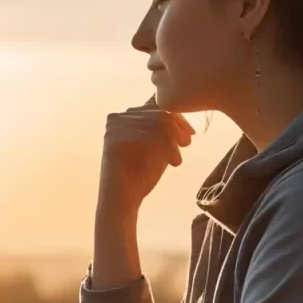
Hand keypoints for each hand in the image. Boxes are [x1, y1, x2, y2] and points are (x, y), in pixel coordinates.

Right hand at [98, 95, 194, 214]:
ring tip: (177, 160)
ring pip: (156, 122)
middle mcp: (117, 117)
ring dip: (172, 142)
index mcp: (127, 116)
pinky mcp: (113, 138)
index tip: (190, 134)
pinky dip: (166, 148)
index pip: (157, 104)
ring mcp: (113, 126)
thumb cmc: (142, 174)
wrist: (124, 199)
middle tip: (186, 144)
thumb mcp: (159, 147)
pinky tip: (173, 162)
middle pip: (159, 111)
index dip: (178, 116)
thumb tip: (183, 116)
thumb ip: (166, 130)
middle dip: (177, 128)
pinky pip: (147, 134)